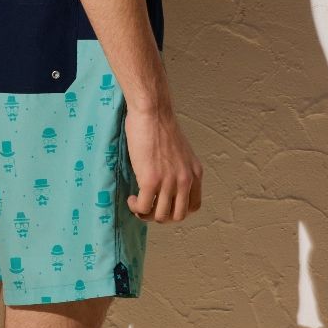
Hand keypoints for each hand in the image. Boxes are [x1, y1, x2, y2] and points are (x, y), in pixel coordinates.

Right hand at [124, 104, 202, 222]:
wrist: (151, 111)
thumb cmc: (160, 124)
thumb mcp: (180, 151)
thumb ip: (178, 169)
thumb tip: (165, 184)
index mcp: (195, 172)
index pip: (193, 206)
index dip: (177, 210)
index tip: (163, 203)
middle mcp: (185, 180)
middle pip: (178, 216)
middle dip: (161, 215)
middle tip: (149, 206)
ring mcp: (169, 182)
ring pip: (160, 216)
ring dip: (147, 214)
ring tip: (138, 203)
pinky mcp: (150, 180)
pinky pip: (144, 208)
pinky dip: (136, 207)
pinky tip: (132, 199)